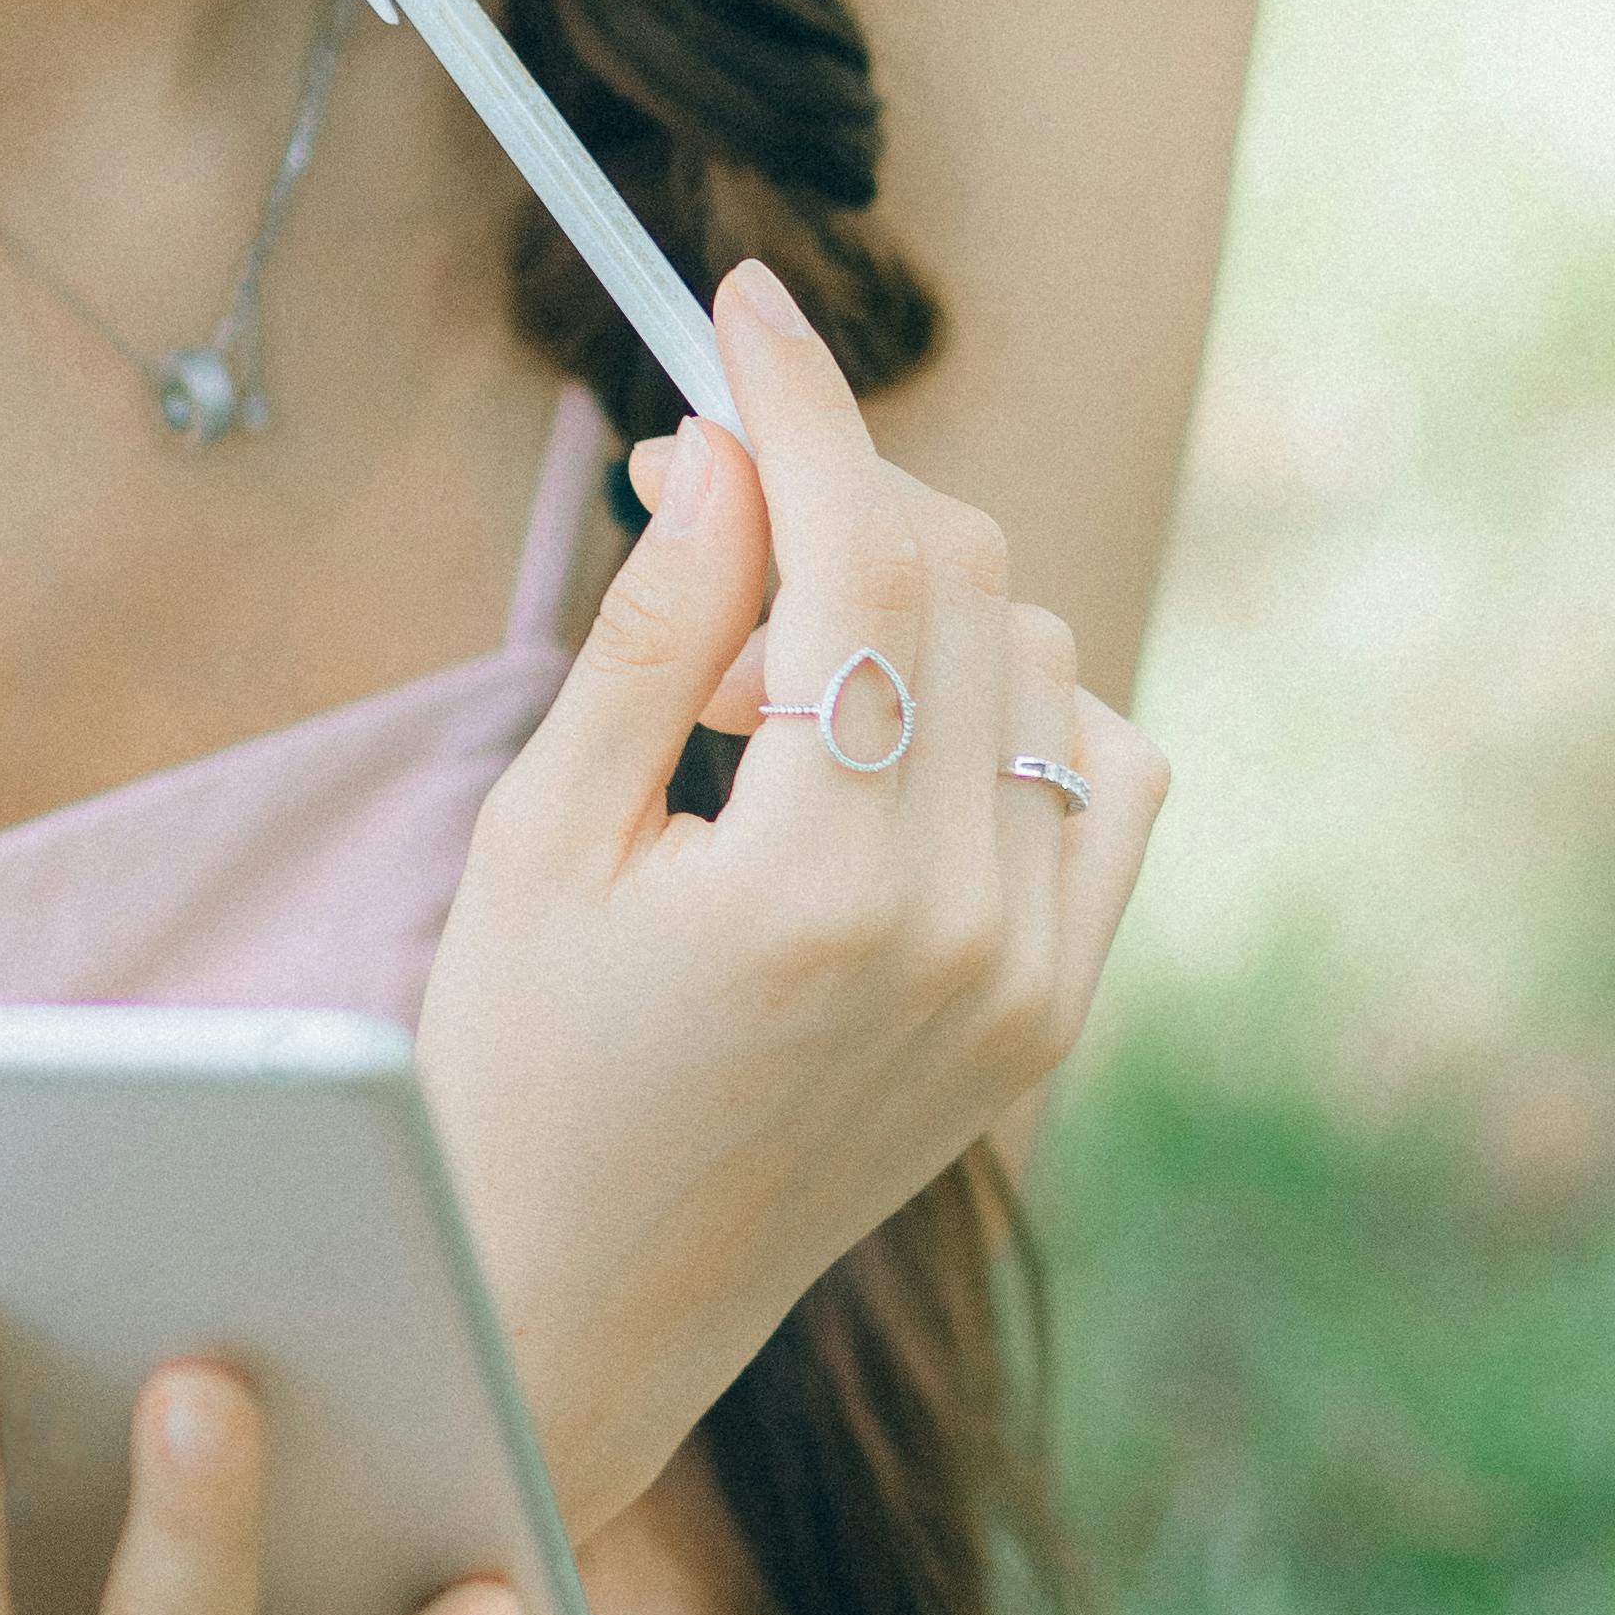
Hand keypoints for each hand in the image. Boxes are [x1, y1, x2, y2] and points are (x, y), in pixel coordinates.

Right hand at [418, 255, 1167, 1541]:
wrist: (572, 1311)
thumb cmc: (508, 1076)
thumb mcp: (534, 837)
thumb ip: (654, 629)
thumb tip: (738, 449)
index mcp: (821, 888)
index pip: (863, 553)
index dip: (801, 401)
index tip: (739, 304)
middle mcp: (966, 931)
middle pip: (964, 578)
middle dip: (832, 500)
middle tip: (695, 526)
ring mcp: (1034, 978)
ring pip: (1042, 656)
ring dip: (907, 614)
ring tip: (747, 708)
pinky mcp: (1055, 1010)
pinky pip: (1106, 772)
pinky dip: (1012, 711)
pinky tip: (871, 757)